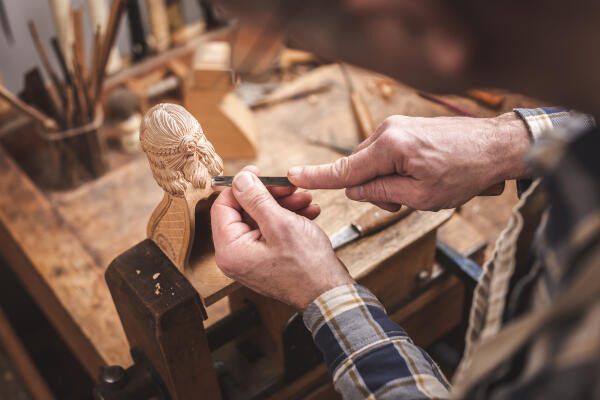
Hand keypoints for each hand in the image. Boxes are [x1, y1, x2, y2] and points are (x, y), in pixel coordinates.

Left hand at [211, 166, 354, 310]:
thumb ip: (256, 199)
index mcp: (230, 250)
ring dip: (283, 205)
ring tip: (305, 200)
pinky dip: (288, 219)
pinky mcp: (266, 259)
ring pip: (261, 219)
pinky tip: (308, 212)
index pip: (222, 206)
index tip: (258, 172)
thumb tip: (240, 179)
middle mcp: (236, 256)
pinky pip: (271, 232)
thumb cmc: (306, 267)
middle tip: (289, 187)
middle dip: (269, 196)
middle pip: (244, 211)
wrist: (329, 294)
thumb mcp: (280, 224)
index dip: (241, 186)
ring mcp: (251, 258)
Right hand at [288, 113, 530, 210]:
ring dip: (386, 181)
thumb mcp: (422, 197)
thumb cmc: (465, 173)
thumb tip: (356, 189)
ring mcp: (396, 126)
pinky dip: (394, 169)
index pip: (345, 169)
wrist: (497, 146)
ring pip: (372, 163)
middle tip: (404, 201)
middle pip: (359, 169)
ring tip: (419, 187)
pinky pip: (385, 153)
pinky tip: (420, 174)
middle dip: (374, 190)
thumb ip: (382, 194)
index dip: (317, 176)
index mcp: (390, 148)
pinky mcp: (404, 127)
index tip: (291, 175)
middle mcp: (387, 131)